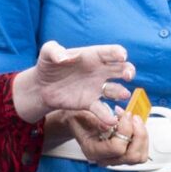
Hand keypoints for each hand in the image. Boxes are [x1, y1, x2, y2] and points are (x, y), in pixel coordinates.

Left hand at [13, 40, 132, 126]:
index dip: (118, 53)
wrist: (41, 87)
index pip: (111, 52)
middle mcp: (99, 71)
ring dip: (122, 92)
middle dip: (129, 70)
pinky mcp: (90, 103)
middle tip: (128, 75)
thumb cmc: (47, 65)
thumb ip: (54, 51)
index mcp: (93, 56)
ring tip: (124, 94)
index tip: (121, 56)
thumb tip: (65, 57)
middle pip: (122, 69)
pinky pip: (102, 109)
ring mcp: (97, 88)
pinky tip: (111, 120)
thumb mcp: (47, 53)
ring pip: (116, 89)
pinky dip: (107, 115)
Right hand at [60, 102, 149, 166]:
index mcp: (93, 151)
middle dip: (138, 134)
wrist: (78, 123)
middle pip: (131, 155)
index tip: (125, 115)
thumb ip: (96, 120)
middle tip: (133, 117)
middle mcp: (104, 159)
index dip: (125, 130)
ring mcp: (115, 159)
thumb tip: (111, 124)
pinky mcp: (123, 156)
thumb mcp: (83, 115)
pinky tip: (135, 126)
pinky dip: (142, 138)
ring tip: (134, 120)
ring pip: (139, 156)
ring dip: (142, 136)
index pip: (117, 148)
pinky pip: (140, 152)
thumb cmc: (79, 119)